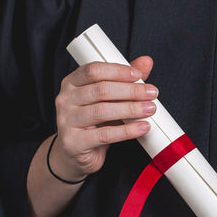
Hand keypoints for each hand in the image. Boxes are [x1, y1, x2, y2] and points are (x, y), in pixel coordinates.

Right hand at [49, 56, 156, 180]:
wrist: (74, 154)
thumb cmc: (92, 123)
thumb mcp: (107, 100)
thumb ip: (124, 80)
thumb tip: (146, 62)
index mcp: (71, 83)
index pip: (93, 70)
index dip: (117, 71)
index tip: (138, 75)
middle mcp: (65, 100)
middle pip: (100, 90)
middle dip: (130, 91)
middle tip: (152, 93)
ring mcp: (66, 121)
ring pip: (102, 111)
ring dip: (131, 109)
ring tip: (150, 109)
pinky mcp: (73, 142)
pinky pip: (105, 135)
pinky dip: (127, 131)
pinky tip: (142, 127)